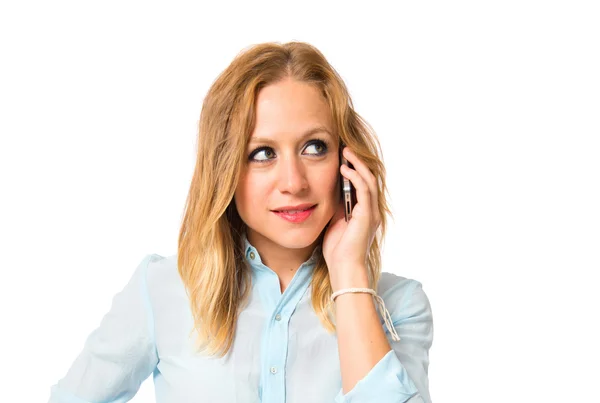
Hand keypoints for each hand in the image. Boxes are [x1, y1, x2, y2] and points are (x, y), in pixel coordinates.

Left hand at [322, 146, 380, 290]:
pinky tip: (344, 168)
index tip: (342, 157)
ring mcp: (371, 212)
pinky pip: (364, 190)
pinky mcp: (367, 215)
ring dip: (357, 165)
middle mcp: (371, 210)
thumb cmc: (337, 249)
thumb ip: (336, 206)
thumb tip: (328, 190)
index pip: (362, 184)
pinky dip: (355, 177)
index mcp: (364, 211)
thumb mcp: (334, 221)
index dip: (354, 169)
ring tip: (346, 153)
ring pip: (369, 180)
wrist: (343, 266)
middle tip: (345, 149)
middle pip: (369, 178)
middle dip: (357, 162)